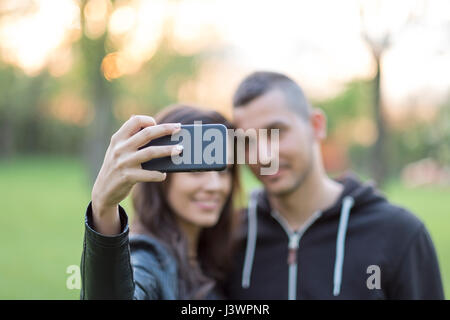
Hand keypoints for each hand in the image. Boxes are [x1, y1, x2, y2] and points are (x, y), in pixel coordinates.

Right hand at [91, 115, 181, 230]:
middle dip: (165, 129)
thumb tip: (151, 124)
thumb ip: (130, 137)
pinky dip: (158, 174)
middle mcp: (120, 148)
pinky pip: (148, 174)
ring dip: (168, 150)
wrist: (103, 190)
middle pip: (147, 134)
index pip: (134, 121)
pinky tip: (164, 174)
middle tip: (178, 128)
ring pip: (151, 152)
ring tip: (180, 149)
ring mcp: (123, 162)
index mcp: (118, 139)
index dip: (147, 120)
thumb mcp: (117, 149)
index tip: (157, 123)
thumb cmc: (116, 166)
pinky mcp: (127, 177)